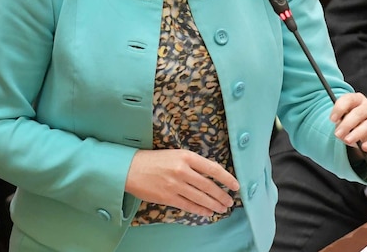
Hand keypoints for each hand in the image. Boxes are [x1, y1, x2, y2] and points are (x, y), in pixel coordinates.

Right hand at [124, 149, 238, 216]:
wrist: (131, 168)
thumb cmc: (155, 160)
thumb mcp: (177, 154)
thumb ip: (194, 163)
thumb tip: (212, 173)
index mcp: (186, 156)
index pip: (213, 169)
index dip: (227, 178)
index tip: (236, 185)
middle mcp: (182, 170)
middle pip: (208, 186)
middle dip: (222, 195)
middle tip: (230, 201)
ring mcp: (175, 185)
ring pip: (200, 197)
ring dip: (214, 204)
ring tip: (222, 208)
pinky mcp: (167, 197)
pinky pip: (188, 205)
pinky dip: (200, 210)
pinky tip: (208, 212)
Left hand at [330, 92, 366, 154]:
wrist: (365, 135)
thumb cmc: (352, 123)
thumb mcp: (343, 120)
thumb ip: (340, 121)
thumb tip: (339, 128)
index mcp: (358, 99)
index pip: (349, 99)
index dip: (339, 109)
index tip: (332, 119)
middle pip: (358, 112)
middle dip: (347, 124)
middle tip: (338, 134)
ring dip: (357, 133)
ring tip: (347, 140)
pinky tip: (364, 147)